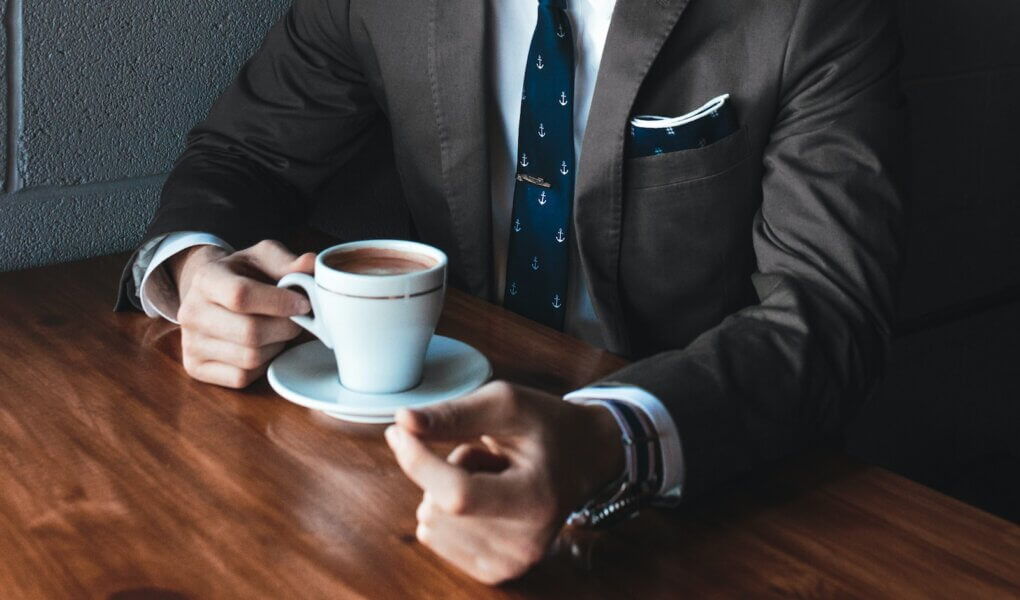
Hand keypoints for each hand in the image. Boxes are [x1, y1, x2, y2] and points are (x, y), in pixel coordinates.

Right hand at [172, 240, 315, 387]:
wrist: (211, 293)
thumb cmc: (244, 275)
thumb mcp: (263, 258)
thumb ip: (287, 262)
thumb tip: (311, 264)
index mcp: (206, 278)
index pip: (241, 295)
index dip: (280, 302)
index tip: (303, 303)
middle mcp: (191, 312)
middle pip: (250, 332)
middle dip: (285, 327)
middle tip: (297, 319)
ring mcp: (190, 343)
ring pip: (250, 358)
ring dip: (276, 346)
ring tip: (278, 331)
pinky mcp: (196, 368)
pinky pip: (242, 376)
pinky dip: (262, 365)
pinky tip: (263, 347)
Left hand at [385, 381, 623, 584]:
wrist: (584, 458)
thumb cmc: (547, 427)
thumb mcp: (507, 404)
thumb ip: (454, 414)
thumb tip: (403, 421)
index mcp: (537, 500)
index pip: (458, 494)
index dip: (419, 462)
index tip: (399, 432)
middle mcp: (526, 543)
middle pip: (437, 508)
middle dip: (447, 470)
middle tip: (490, 458)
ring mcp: (511, 563)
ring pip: (430, 522)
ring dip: (447, 490)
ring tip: (491, 476)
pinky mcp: (495, 572)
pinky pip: (434, 538)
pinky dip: (448, 512)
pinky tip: (485, 498)